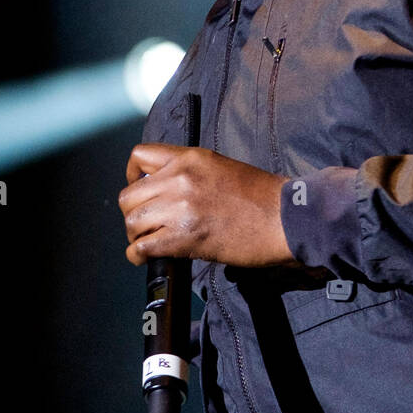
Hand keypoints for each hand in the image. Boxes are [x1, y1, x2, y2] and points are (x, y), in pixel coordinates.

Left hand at [118, 143, 297, 268]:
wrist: (284, 217)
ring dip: (137, 234)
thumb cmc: (262, 195)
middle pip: (128, 195)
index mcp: (190, 158)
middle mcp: (179, 179)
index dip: (133, 175)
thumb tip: (168, 191)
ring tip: (150, 240)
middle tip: (148, 222)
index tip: (140, 187)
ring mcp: (180, 208)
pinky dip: (138, 255)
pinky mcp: (183, 238)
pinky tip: (147, 257)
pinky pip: (141, 247)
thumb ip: (190, 173)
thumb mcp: (221, 167)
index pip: (140, 156)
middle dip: (134, 212)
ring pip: (132, 221)